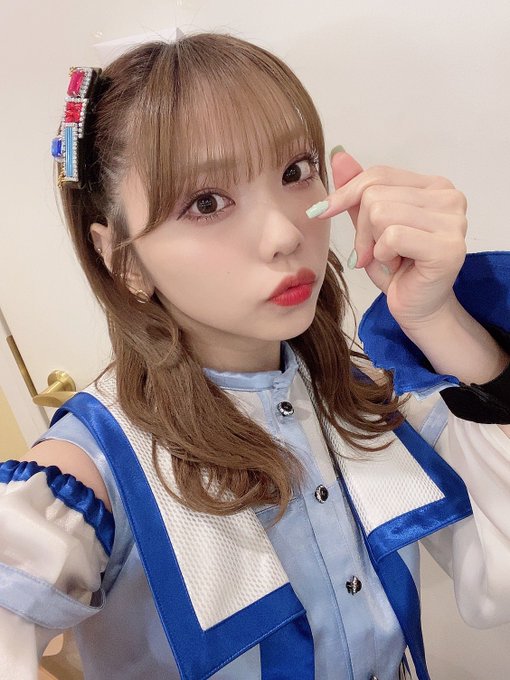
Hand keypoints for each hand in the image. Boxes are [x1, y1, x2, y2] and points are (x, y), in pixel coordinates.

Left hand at [315, 150, 467, 331]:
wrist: (416, 307)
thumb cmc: (396, 267)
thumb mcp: (369, 225)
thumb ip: (358, 191)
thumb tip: (339, 154)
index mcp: (434, 186)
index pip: (378, 174)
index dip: (345, 194)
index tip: (323, 212)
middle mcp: (449, 197)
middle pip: (375, 193)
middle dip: (362, 229)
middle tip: (374, 253)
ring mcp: (453, 221)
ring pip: (381, 212)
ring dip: (372, 244)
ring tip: (388, 259)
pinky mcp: (448, 247)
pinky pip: (392, 236)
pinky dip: (383, 255)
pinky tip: (396, 267)